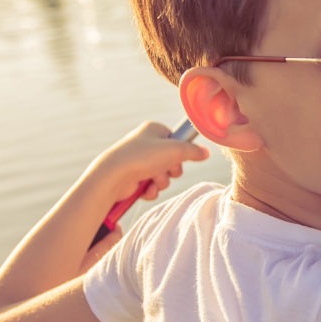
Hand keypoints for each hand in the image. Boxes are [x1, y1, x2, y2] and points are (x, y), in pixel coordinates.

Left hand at [90, 120, 207, 211]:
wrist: (114, 175)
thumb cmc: (143, 157)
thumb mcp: (175, 150)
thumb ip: (193, 151)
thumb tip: (206, 153)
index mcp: (153, 130)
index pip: (176, 139)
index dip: (181, 151)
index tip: (180, 155)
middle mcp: (146, 144)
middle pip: (172, 160)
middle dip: (171, 170)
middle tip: (165, 169)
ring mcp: (139, 161)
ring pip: (163, 175)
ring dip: (161, 181)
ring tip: (152, 180)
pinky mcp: (134, 177)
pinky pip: (151, 186)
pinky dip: (151, 190)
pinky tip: (146, 189)